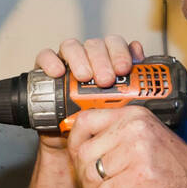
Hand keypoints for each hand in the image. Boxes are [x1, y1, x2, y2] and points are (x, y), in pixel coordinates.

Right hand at [34, 35, 144, 151]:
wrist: (70, 144)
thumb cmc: (96, 122)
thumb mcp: (119, 108)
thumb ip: (132, 85)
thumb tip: (141, 59)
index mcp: (107, 61)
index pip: (114, 43)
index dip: (120, 52)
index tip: (124, 69)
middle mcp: (87, 58)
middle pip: (94, 44)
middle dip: (102, 60)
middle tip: (106, 80)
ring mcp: (65, 63)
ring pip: (71, 46)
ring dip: (79, 59)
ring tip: (84, 78)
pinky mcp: (45, 72)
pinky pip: (45, 57)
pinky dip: (50, 61)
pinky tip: (58, 72)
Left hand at [66, 105, 186, 187]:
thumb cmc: (174, 168)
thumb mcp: (147, 138)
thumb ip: (117, 135)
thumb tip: (79, 143)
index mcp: (133, 116)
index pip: (85, 121)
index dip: (74, 142)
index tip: (78, 158)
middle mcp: (134, 128)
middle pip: (84, 152)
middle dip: (84, 175)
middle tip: (95, 187)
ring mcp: (137, 151)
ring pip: (91, 174)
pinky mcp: (139, 177)